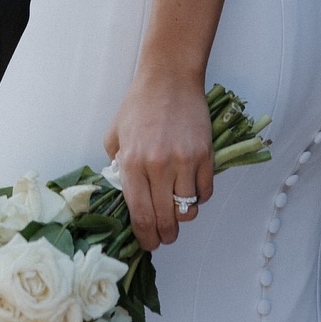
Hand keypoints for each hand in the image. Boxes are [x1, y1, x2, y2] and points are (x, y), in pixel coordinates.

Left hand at [103, 66, 214, 251]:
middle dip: (165, 236)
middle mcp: (158, 165)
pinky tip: (191, 190)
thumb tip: (124, 195)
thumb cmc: (140, 103)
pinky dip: (199, 197)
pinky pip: (205, 192)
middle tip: (164, 237)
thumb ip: (116, 167)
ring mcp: (184, 161)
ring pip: (188, 210)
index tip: (148, 243)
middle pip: (165, 219)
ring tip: (178, 212)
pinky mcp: (205, 155)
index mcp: (132, 162)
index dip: (145, 237)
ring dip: (183, 217)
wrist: (170, 77)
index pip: (140, 215)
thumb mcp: (115, 135)